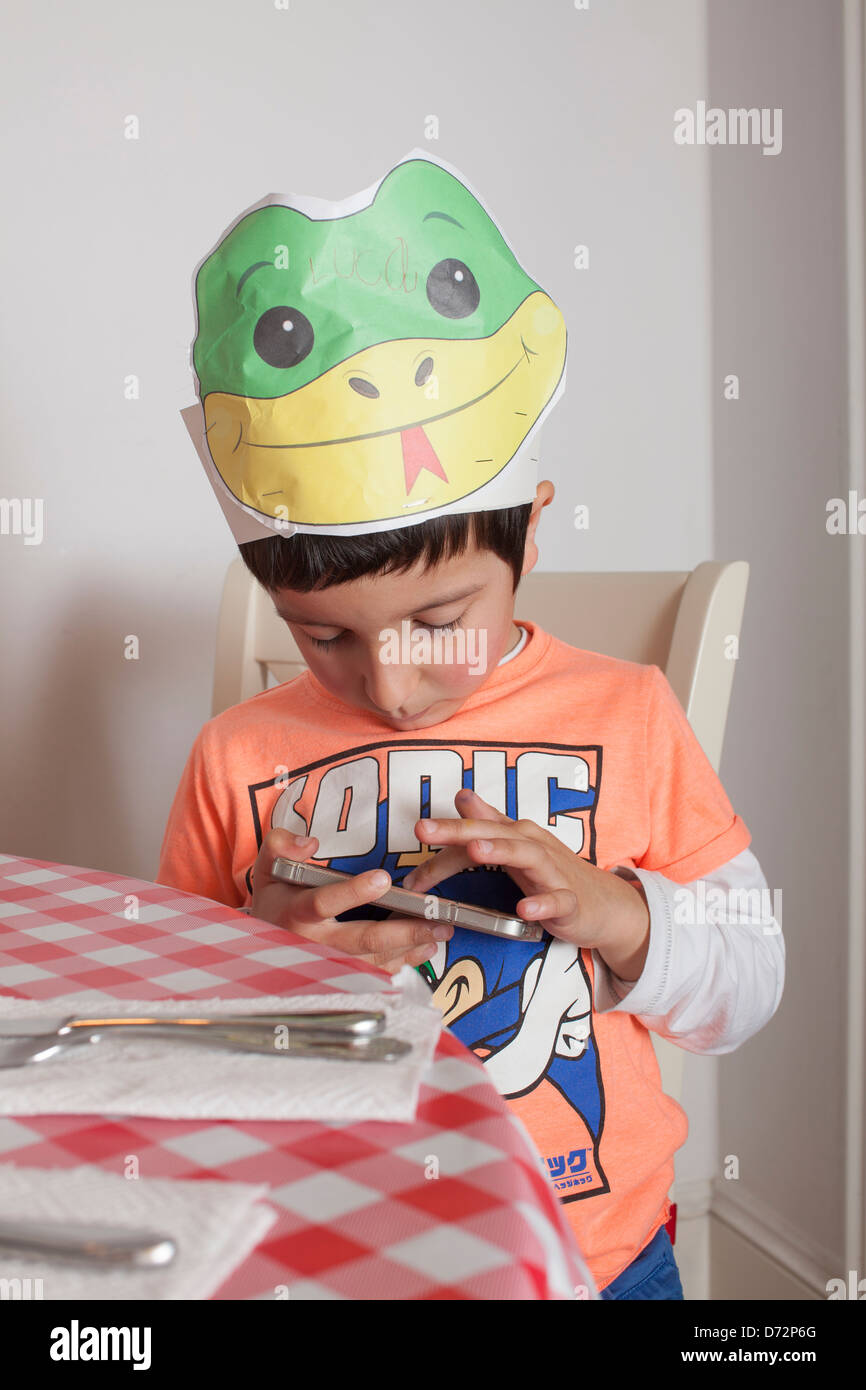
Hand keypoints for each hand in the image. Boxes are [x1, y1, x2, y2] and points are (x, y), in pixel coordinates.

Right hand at [249, 829, 453, 975]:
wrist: (260, 948)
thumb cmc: (275, 902)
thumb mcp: (268, 869)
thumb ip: (281, 847)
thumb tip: (310, 843)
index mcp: (297, 913)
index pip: (325, 902)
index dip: (353, 892)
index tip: (383, 878)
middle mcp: (316, 944)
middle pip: (363, 940)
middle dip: (403, 930)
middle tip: (434, 919)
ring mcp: (331, 965)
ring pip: (376, 961)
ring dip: (411, 946)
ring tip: (440, 931)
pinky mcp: (343, 977)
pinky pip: (377, 974)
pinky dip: (404, 963)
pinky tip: (425, 949)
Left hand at [402, 788, 650, 978]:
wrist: (604, 904)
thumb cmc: (553, 874)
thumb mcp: (517, 847)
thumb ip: (489, 823)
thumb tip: (462, 795)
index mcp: (515, 835)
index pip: (473, 830)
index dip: (441, 836)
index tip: (413, 838)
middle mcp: (533, 846)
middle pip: (493, 833)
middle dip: (459, 830)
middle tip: (425, 829)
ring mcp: (554, 873)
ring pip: (527, 856)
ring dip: (500, 851)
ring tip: (475, 850)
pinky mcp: (570, 902)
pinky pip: (557, 901)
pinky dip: (542, 903)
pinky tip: (525, 908)